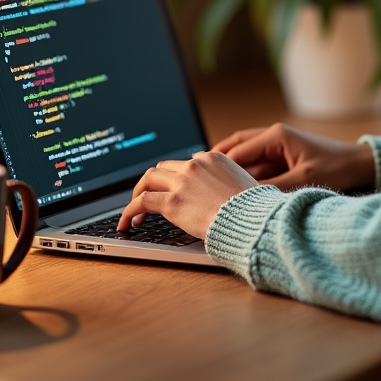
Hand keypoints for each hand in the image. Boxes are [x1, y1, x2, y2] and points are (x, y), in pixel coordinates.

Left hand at [116, 151, 256, 237]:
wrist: (250, 218)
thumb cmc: (253, 207)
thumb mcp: (245, 183)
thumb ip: (230, 182)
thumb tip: (227, 193)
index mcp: (214, 158)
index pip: (188, 162)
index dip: (178, 176)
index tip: (174, 188)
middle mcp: (195, 165)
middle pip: (164, 167)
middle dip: (155, 181)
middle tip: (149, 196)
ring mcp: (182, 182)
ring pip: (149, 178)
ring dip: (139, 191)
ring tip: (134, 209)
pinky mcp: (172, 202)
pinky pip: (142, 202)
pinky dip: (130, 211)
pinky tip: (127, 222)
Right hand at [211, 123, 375, 191]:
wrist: (360, 165)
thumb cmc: (337, 168)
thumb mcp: (303, 181)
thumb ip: (272, 190)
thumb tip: (245, 201)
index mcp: (276, 136)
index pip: (237, 150)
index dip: (217, 166)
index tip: (200, 180)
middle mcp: (274, 137)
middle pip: (236, 149)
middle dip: (217, 164)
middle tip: (196, 179)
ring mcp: (278, 147)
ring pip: (245, 159)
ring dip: (231, 172)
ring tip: (210, 188)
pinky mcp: (283, 159)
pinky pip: (258, 167)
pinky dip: (246, 177)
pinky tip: (235, 191)